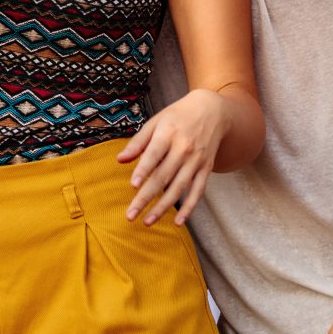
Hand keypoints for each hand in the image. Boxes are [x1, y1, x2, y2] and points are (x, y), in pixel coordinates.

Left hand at [118, 89, 227, 224]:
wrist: (213, 111)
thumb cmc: (178, 116)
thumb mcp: (156, 121)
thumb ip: (138, 142)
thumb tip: (120, 160)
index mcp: (169, 133)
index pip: (154, 154)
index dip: (144, 170)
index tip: (133, 186)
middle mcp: (184, 148)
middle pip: (163, 176)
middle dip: (146, 198)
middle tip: (131, 215)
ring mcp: (197, 160)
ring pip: (179, 188)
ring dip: (163, 207)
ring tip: (147, 221)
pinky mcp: (206, 169)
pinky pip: (198, 192)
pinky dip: (189, 208)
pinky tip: (178, 222)